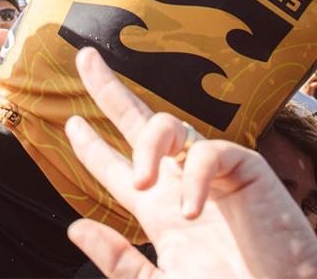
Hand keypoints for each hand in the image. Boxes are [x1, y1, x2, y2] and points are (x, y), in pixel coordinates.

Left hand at [64, 48, 316, 278]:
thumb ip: (120, 261)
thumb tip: (75, 226)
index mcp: (160, 212)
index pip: (117, 167)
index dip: (92, 145)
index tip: (70, 124)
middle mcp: (181, 185)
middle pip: (139, 124)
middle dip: (110, 90)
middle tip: (85, 58)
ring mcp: (213, 177)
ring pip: (170, 126)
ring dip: (148, 145)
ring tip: (138, 183)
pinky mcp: (247, 173)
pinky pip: (211, 152)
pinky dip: (195, 176)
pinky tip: (192, 211)